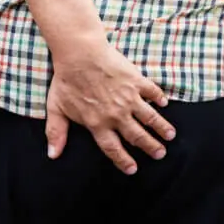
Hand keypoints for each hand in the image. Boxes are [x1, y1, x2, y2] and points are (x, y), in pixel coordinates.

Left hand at [45, 42, 175, 174]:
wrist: (80, 54)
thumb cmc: (66, 80)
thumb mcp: (56, 108)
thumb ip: (56, 132)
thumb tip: (52, 155)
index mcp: (97, 123)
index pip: (113, 148)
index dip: (123, 160)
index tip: (133, 169)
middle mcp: (116, 115)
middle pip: (137, 136)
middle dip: (150, 147)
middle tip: (160, 154)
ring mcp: (129, 98)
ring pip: (150, 118)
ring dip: (161, 128)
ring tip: (171, 136)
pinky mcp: (136, 81)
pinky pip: (152, 92)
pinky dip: (159, 99)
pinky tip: (165, 104)